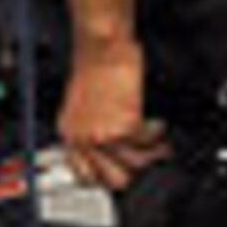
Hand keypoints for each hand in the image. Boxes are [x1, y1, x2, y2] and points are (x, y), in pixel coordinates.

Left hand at [55, 35, 166, 191]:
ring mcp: (104, 134)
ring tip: (158, 145)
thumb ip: (89, 128)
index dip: (104, 179)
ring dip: (151, 155)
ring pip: (135, 165)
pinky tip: (158, 125)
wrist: (101, 46)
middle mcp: (83, 137)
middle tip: (143, 162)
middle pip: (112, 179)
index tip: (119, 175)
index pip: (82, 174)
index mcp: (69, 132)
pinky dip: (157, 134)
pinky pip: (148, 141)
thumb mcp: (81, 104)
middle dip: (132, 173)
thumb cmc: (93, 64)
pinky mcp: (125, 124)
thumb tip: (106, 145)